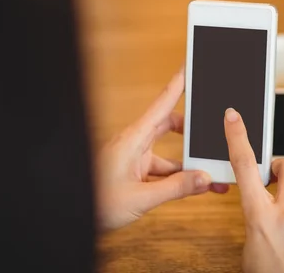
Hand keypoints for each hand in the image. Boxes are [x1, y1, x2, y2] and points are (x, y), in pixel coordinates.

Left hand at [96, 68, 228, 231]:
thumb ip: (176, 188)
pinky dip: (178, 177)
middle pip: (169, 125)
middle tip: (210, 126)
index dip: (177, 85)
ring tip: (210, 171)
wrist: (73, 213)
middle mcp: (135, 144)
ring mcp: (135, 158)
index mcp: (133, 139)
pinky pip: (163, 170)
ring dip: (188, 163)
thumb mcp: (140, 198)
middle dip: (192, 128)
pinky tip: (193, 187)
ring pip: (169, 153)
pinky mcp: (135, 173)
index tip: (190, 68)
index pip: (162, 104)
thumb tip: (204, 178)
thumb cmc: (96, 201)